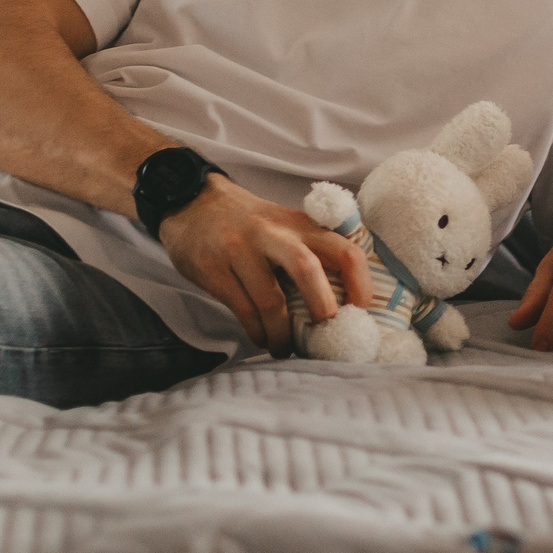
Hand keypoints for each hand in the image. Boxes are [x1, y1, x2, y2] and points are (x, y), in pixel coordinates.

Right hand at [155, 174, 373, 350]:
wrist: (192, 202)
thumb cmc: (250, 224)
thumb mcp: (286, 226)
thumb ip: (312, 252)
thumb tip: (340, 304)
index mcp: (302, 225)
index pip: (344, 250)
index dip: (360, 283)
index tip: (360, 312)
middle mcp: (274, 234)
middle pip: (308, 269)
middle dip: (322, 307)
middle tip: (326, 335)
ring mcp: (241, 250)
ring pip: (270, 300)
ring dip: (282, 333)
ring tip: (286, 349)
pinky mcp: (213, 268)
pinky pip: (242, 309)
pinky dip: (257, 330)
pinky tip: (262, 338)